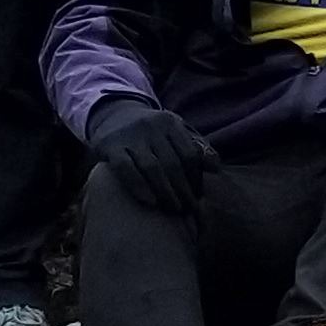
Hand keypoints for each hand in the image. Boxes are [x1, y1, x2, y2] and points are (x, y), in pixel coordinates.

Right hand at [89, 102, 207, 217]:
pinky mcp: (109, 145)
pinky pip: (125, 168)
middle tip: (189, 210)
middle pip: (173, 163)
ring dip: (165, 192)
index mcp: (170, 123)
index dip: (196, 178)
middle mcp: (151, 126)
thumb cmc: (151, 133)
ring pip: (152, 167)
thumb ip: (195, 148)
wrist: (112, 115)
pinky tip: (150, 202)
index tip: (198, 197)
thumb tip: (215, 167)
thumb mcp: (174, 132)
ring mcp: (129, 135)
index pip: (190, 155)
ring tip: (173, 210)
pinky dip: (139, 186)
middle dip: (183, 190)